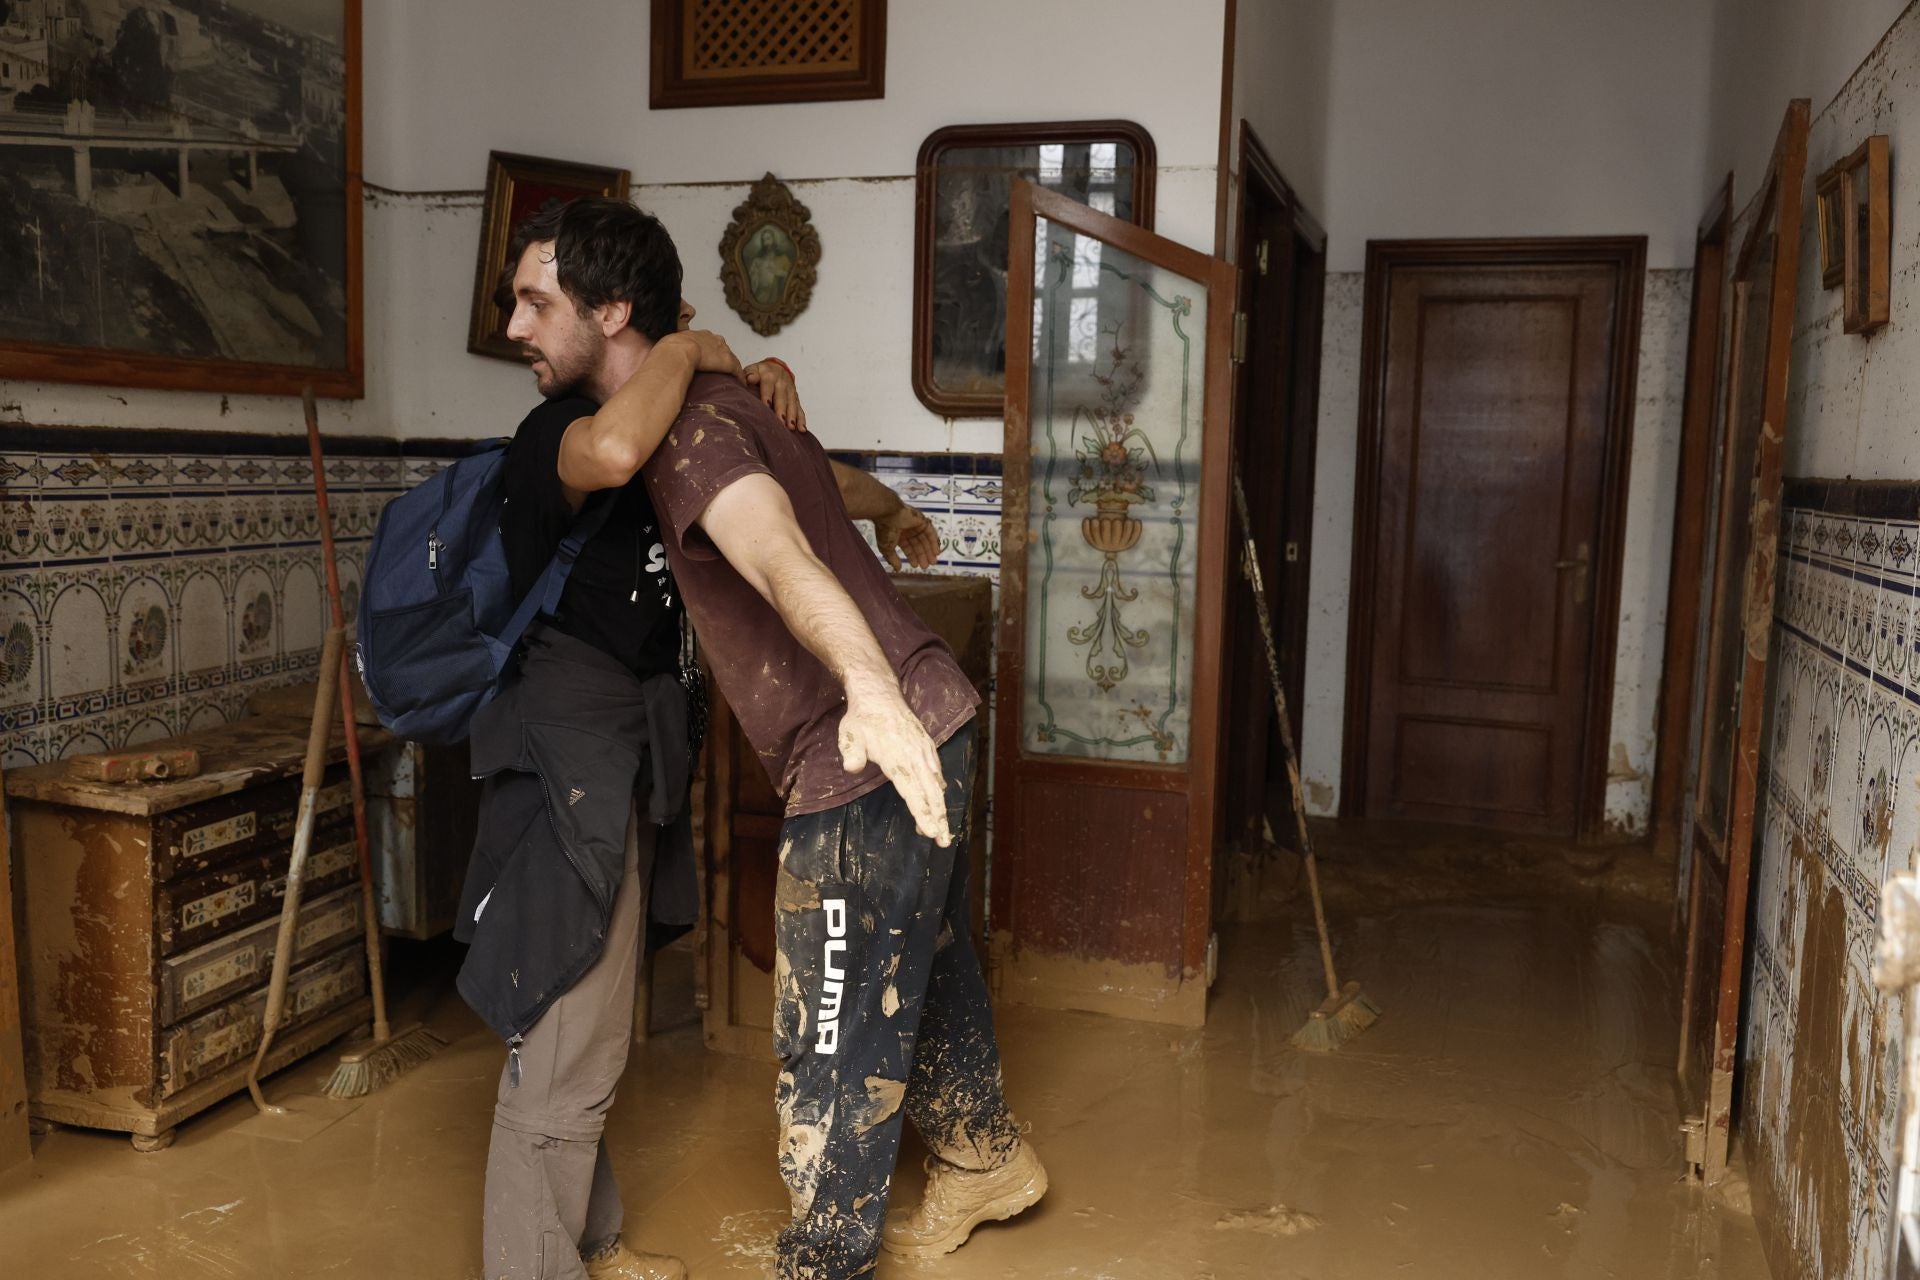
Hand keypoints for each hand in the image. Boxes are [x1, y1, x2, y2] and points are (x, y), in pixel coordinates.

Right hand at [662, 329, 741, 378]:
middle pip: (721, 348)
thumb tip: (659, 361)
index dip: (708, 351)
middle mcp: (712, 339)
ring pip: (731, 359)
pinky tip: (740, 384)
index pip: (707, 342)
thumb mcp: (667, 347)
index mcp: (697, 335)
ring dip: (731, 368)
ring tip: (731, 379)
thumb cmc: (667, 352)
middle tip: (719, 369)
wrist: (677, 352)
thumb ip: (669, 351)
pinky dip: (738, 377)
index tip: (707, 359)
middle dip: (721, 358)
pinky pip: (736, 370)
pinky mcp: (727, 361)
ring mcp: (721, 350)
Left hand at [744, 359, 807, 431]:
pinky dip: (801, 419)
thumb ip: (750, 373)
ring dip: (792, 416)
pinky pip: (799, 409)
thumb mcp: (754, 369)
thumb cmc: (760, 372)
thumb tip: (750, 378)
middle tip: (780, 422)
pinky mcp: (795, 398)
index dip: (767, 396)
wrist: (777, 367)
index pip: (768, 386)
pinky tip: (802, 429)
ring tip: (790, 428)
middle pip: (782, 398)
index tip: (766, 406)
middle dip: (782, 410)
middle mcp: (782, 383)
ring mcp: (790, 391)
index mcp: (770, 376)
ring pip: (792, 404)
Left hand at [838, 681, 951, 846]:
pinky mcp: (927, 746)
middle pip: (931, 794)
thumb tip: (852, 768)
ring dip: (940, 808)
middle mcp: (915, 757)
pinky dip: (939, 789)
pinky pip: (937, 772)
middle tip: (944, 841)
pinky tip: (939, 798)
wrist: (879, 694)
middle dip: (939, 819)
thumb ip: (852, 753)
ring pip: (937, 785)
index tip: (930, 832)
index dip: (922, 814)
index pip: (913, 793)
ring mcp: (924, 751)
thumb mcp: (850, 735)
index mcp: (898, 759)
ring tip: (942, 829)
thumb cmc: (862, 719)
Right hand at [875, 503, 939, 570]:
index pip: (907, 547)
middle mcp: (907, 529)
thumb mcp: (887, 548)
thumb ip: (892, 559)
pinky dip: (934, 542)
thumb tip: (898, 569)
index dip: (912, 556)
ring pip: (924, 539)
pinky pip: (930, 532)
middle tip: (926, 566)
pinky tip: (936, 552)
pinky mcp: (922, 520)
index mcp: (898, 534)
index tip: (916, 566)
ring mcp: (915, 524)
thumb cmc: (885, 530)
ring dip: (929, 551)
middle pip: (917, 544)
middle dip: (922, 555)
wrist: (888, 513)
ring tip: (933, 562)